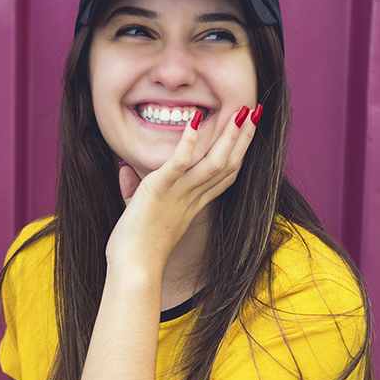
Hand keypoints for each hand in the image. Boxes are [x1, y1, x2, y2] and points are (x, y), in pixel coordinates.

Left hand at [105, 104, 259, 269]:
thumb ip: (132, 189)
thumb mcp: (136, 212)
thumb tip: (123, 169)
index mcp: (191, 205)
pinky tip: (195, 121)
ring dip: (229, 136)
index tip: (247, 133)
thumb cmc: (133, 248)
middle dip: (243, 138)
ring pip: (214, 161)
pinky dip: (188, 142)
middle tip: (256, 112)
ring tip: (242, 111)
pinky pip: (180, 163)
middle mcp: (191, 198)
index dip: (237, 154)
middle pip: (227, 165)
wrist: (134, 268)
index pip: (222, 176)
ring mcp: (179, 193)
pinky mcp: (160, 189)